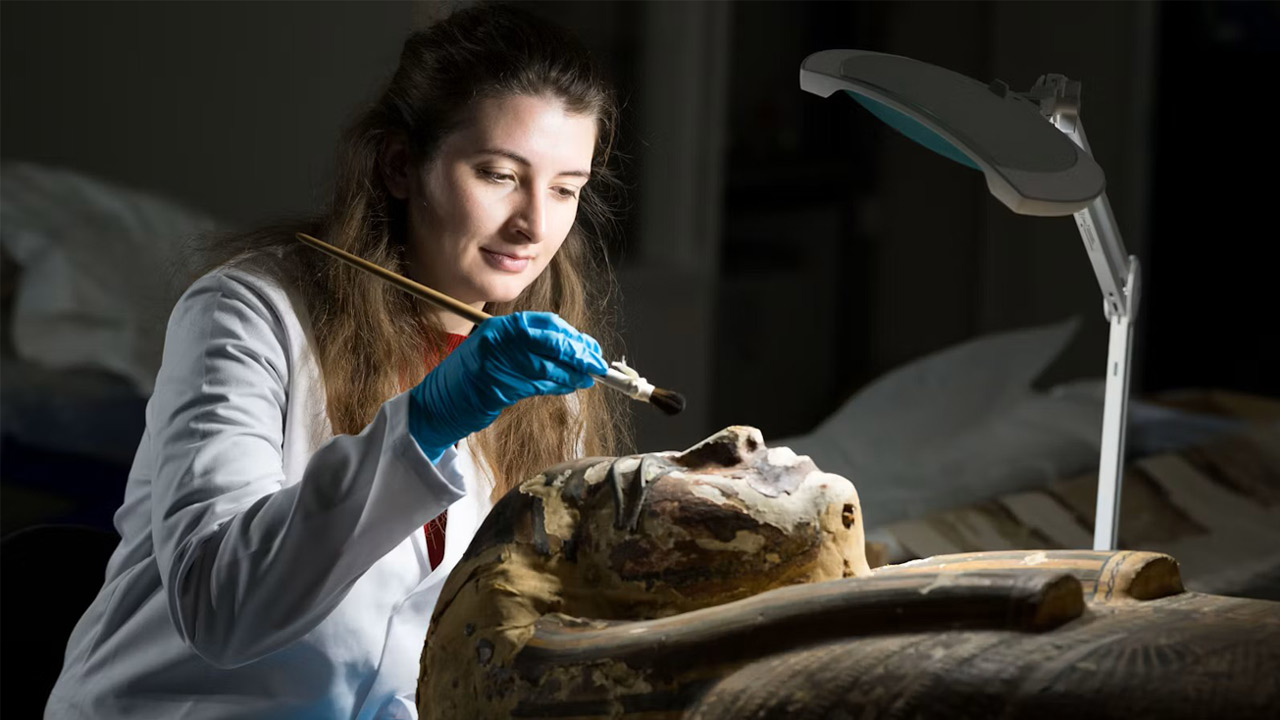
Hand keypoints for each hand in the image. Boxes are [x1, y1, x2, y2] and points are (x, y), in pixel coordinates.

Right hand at [408, 312, 607, 461]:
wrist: (437, 404)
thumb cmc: (471, 379)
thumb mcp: (497, 352)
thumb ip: (529, 347)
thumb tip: (573, 351)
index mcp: (499, 327)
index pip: (545, 323)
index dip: (572, 335)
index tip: (589, 347)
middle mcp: (497, 340)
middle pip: (550, 342)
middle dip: (578, 353)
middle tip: (596, 364)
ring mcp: (496, 363)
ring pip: (547, 366)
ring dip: (572, 374)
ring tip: (587, 378)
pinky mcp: (496, 387)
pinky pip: (537, 386)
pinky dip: (557, 386)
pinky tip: (569, 387)